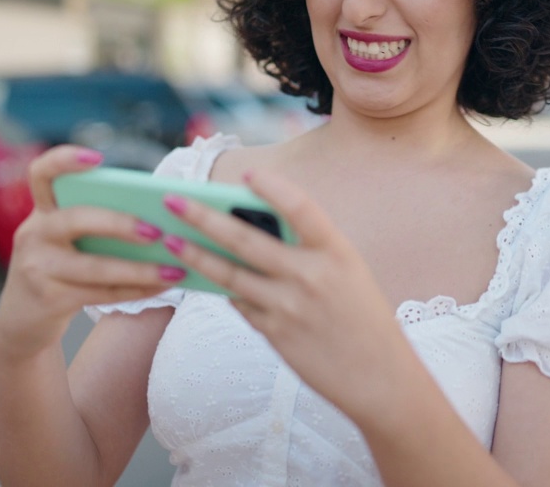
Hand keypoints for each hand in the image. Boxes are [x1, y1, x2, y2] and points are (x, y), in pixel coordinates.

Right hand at [0, 145, 185, 359]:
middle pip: (77, 219)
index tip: (98, 158)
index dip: (64, 160)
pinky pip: (101, 293)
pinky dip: (136, 290)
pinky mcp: (49, 299)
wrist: (24, 321)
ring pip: (95, 266)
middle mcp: (34, 234)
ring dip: (140, 270)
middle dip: (120, 224)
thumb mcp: (66, 239)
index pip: (42, 173)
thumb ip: (96, 220)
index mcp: (43, 211)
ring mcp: (38, 268)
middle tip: (158, 231)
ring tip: (175, 270)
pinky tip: (162, 286)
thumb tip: (160, 212)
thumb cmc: (63, 268)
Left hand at [160, 170, 417, 421]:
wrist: (378, 376)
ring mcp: (290, 307)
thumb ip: (309, 249)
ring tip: (170, 240)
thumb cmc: (363, 315)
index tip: (247, 174)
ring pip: (230, 274)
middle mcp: (311, 276)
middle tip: (171, 200)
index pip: (301, 207)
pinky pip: (240, 304)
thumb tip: (251, 229)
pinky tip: (211, 279)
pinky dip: (226, 289)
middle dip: (203, 217)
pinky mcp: (275, 334)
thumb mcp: (348, 271)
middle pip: (245, 240)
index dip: (273, 188)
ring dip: (195, 255)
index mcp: (337, 252)